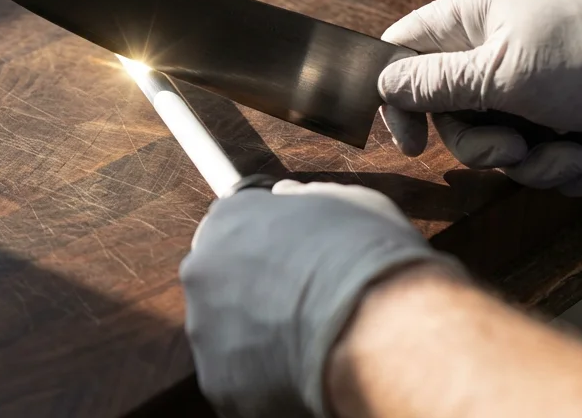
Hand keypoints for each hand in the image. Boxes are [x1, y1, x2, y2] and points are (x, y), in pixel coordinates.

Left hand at [180, 180, 463, 417]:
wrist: (379, 328)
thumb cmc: (370, 258)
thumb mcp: (348, 204)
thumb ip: (305, 199)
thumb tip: (285, 196)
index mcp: (229, 219)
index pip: (233, 230)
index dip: (265, 248)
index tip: (288, 263)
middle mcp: (202, 269)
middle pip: (222, 282)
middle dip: (256, 293)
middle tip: (303, 306)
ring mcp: (205, 330)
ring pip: (228, 334)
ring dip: (259, 338)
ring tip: (309, 345)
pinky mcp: (219, 384)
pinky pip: (240, 380)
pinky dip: (266, 381)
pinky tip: (304, 374)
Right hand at [378, 0, 581, 195]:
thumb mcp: (503, 70)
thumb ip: (436, 81)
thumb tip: (384, 84)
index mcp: (469, 18)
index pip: (403, 51)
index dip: (398, 98)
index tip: (412, 141)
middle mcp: (492, 49)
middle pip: (450, 114)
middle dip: (485, 146)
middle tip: (515, 150)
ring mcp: (529, 84)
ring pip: (498, 143)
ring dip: (532, 164)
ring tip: (570, 158)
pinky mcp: (563, 116)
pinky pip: (538, 156)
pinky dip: (563, 168)